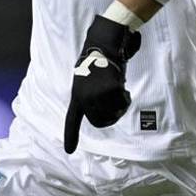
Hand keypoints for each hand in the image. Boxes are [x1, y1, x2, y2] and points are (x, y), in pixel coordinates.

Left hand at [63, 15, 141, 153]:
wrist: (104, 43)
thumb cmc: (99, 59)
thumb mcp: (89, 79)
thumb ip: (94, 94)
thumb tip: (106, 107)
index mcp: (77, 95)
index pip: (72, 119)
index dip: (71, 136)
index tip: (69, 151)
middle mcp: (84, 98)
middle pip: (99, 121)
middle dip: (110, 118)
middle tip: (118, 107)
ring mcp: (97, 94)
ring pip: (113, 113)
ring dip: (120, 106)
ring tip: (120, 93)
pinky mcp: (110, 89)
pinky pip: (122, 104)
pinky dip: (126, 99)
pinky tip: (124, 89)